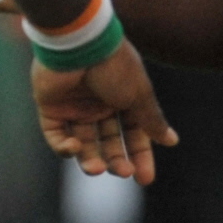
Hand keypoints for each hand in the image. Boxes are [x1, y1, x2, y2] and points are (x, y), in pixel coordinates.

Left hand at [32, 41, 175, 182]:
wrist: (79, 43)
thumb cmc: (115, 66)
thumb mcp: (140, 96)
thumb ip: (152, 120)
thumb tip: (171, 141)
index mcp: (124, 100)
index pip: (134, 134)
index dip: (140, 156)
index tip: (145, 179)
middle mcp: (99, 105)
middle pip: (109, 142)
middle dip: (117, 160)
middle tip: (124, 173)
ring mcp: (74, 107)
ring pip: (83, 143)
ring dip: (90, 159)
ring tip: (97, 170)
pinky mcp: (50, 108)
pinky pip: (56, 136)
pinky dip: (64, 147)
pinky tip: (75, 149)